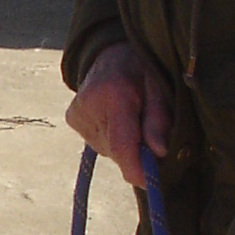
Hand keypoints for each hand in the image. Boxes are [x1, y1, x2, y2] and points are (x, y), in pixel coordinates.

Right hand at [66, 40, 173, 190]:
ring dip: (128, 145)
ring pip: (110, 150)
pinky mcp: (73, 120)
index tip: (152, 182)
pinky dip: (116, 140)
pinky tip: (120, 120)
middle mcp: (88, 107)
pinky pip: (101, 144)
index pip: (122, 144)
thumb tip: (160, 152)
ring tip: (135, 120)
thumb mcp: (159, 85)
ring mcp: (77, 116)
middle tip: (153, 132)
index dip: (137, 169)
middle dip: (139, 152)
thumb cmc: (141, 66)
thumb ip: (159, 118)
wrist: (110, 52)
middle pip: (118, 151)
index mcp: (113, 94)